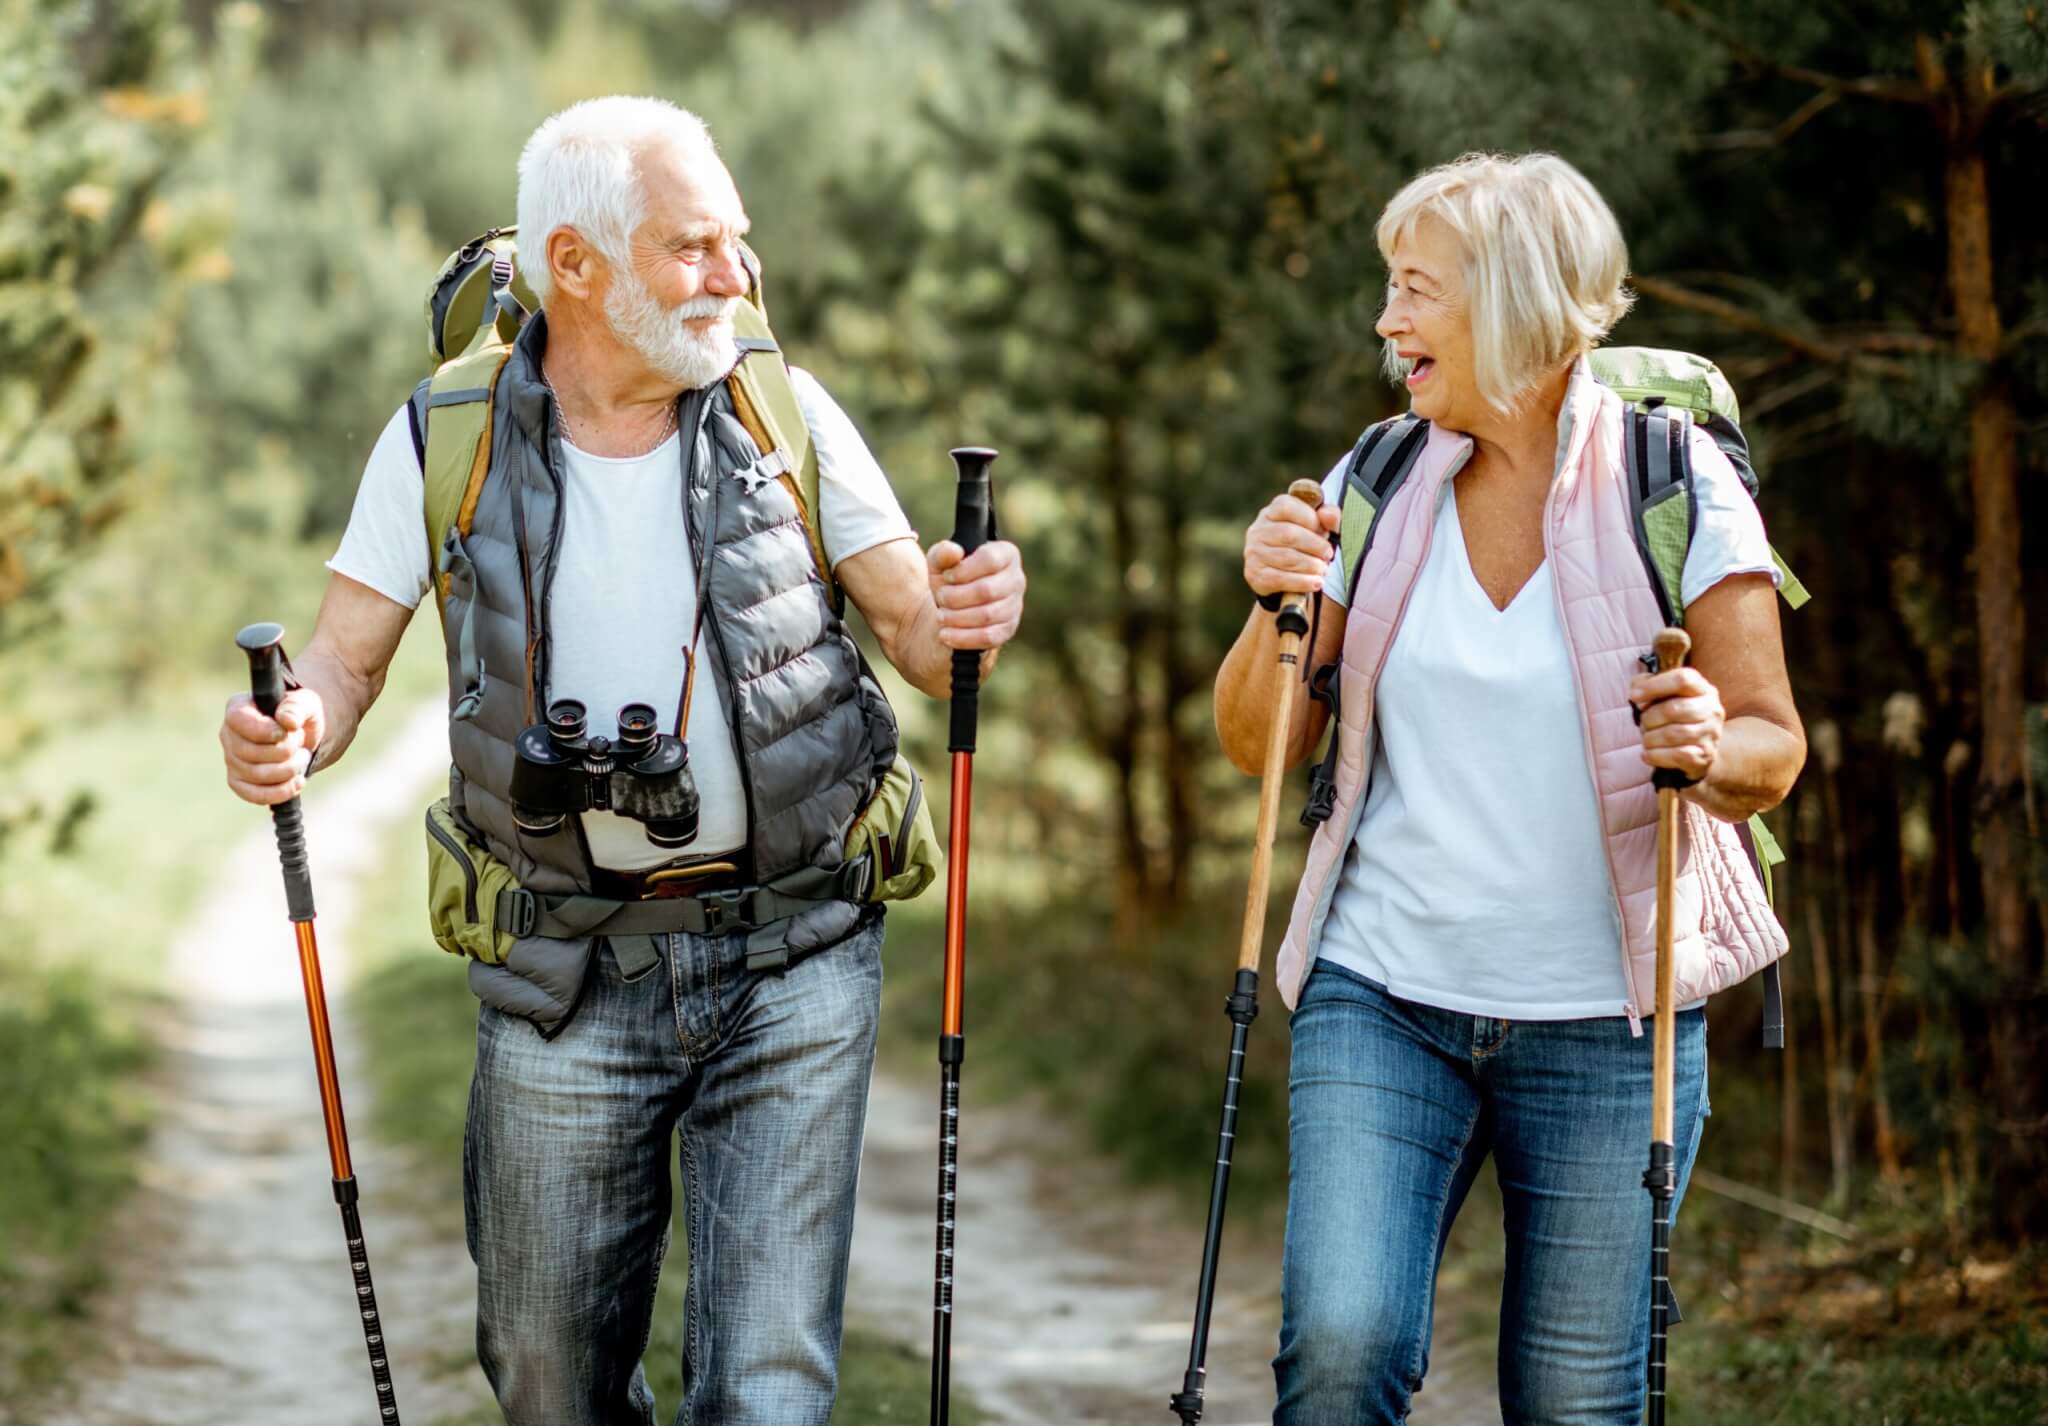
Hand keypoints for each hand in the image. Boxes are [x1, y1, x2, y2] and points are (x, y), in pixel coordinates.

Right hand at [221, 687, 326, 805]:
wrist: (301, 736)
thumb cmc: (298, 715)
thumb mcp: (305, 702)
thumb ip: (297, 707)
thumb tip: (287, 721)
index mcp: (238, 709)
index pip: (238, 721)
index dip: (265, 730)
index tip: (288, 731)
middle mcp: (228, 734)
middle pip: (250, 752)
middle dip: (285, 751)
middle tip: (301, 742)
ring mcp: (231, 760)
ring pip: (255, 775)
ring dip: (288, 769)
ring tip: (302, 757)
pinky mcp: (239, 782)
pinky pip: (254, 795)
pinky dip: (281, 792)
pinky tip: (298, 781)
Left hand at [926, 538, 1024, 649]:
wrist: (952, 608)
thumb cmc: (950, 579)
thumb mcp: (940, 562)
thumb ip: (942, 553)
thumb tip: (953, 551)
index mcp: (1005, 554)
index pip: (990, 560)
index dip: (964, 570)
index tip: (947, 577)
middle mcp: (1016, 579)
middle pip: (987, 590)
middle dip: (956, 597)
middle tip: (940, 598)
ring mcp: (1015, 606)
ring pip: (986, 615)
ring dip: (956, 617)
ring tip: (940, 616)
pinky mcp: (1008, 629)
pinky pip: (988, 637)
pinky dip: (963, 637)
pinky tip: (945, 634)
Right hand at [1244, 491, 1339, 598]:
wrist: (1280, 574)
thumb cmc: (1303, 543)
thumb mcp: (1318, 526)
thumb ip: (1329, 516)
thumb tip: (1326, 514)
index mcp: (1271, 512)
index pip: (1287, 507)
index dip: (1310, 519)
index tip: (1325, 531)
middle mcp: (1258, 530)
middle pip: (1288, 534)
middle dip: (1315, 545)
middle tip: (1328, 555)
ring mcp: (1254, 553)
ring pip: (1286, 558)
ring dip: (1311, 565)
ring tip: (1324, 569)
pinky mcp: (1255, 575)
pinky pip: (1281, 579)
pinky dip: (1302, 582)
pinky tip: (1316, 583)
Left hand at [1631, 665, 1724, 784]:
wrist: (1698, 749)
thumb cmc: (1674, 716)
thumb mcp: (1663, 695)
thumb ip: (1646, 684)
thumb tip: (1636, 690)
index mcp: (1702, 688)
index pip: (1683, 679)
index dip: (1655, 686)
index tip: (1634, 696)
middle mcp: (1712, 709)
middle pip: (1673, 709)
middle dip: (1649, 718)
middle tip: (1643, 724)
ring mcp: (1711, 733)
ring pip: (1672, 734)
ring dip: (1649, 738)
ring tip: (1646, 738)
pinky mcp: (1706, 755)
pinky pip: (1676, 755)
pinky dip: (1655, 755)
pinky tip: (1647, 753)